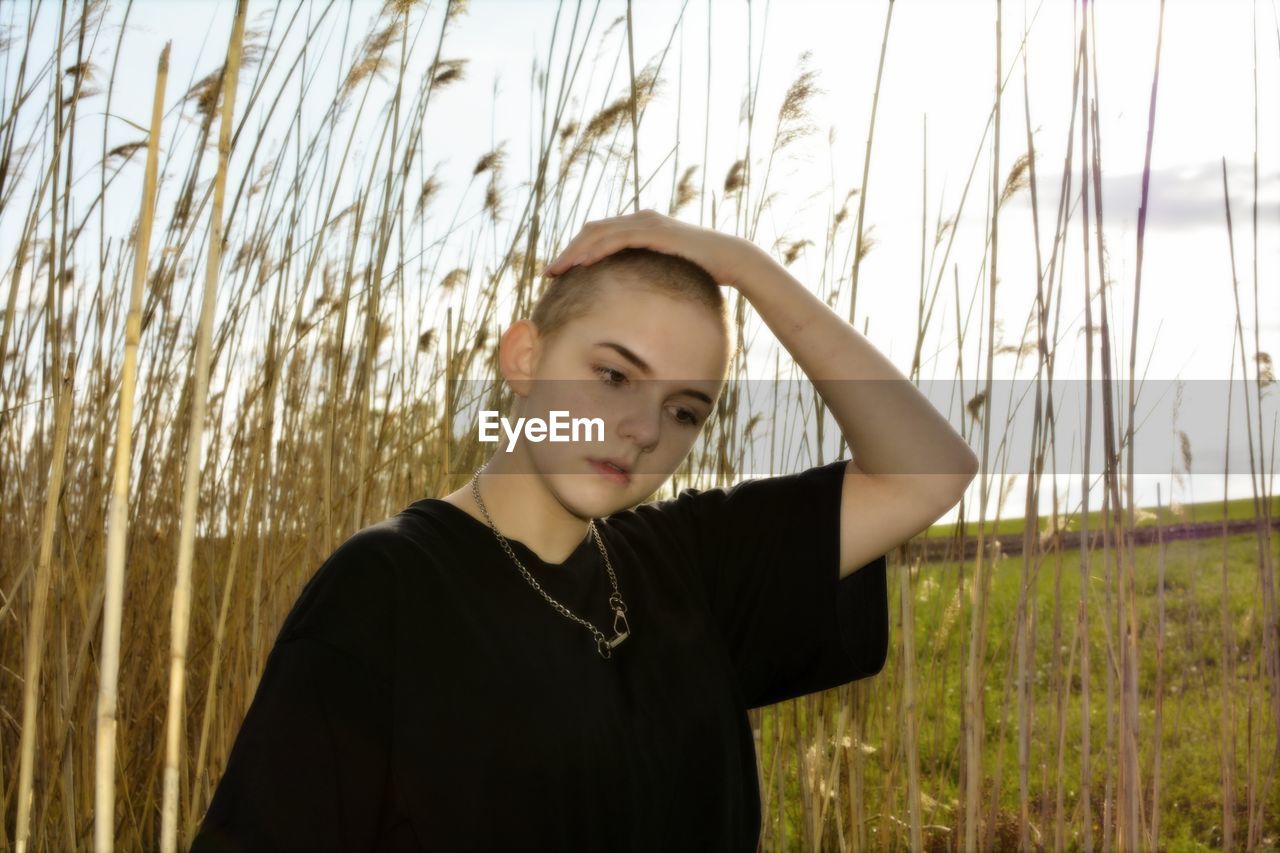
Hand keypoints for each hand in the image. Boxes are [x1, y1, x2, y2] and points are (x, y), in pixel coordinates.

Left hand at [539, 209, 769, 290]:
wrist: (732, 260)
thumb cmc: (703, 270)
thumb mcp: (667, 272)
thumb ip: (648, 275)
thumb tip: (633, 296)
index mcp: (641, 226)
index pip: (599, 235)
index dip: (576, 251)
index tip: (559, 272)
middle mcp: (641, 219)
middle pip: (592, 231)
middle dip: (568, 251)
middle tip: (549, 272)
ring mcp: (647, 223)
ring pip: (599, 233)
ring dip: (575, 252)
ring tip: (557, 270)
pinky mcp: (655, 231)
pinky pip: (618, 238)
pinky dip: (597, 249)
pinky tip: (582, 264)